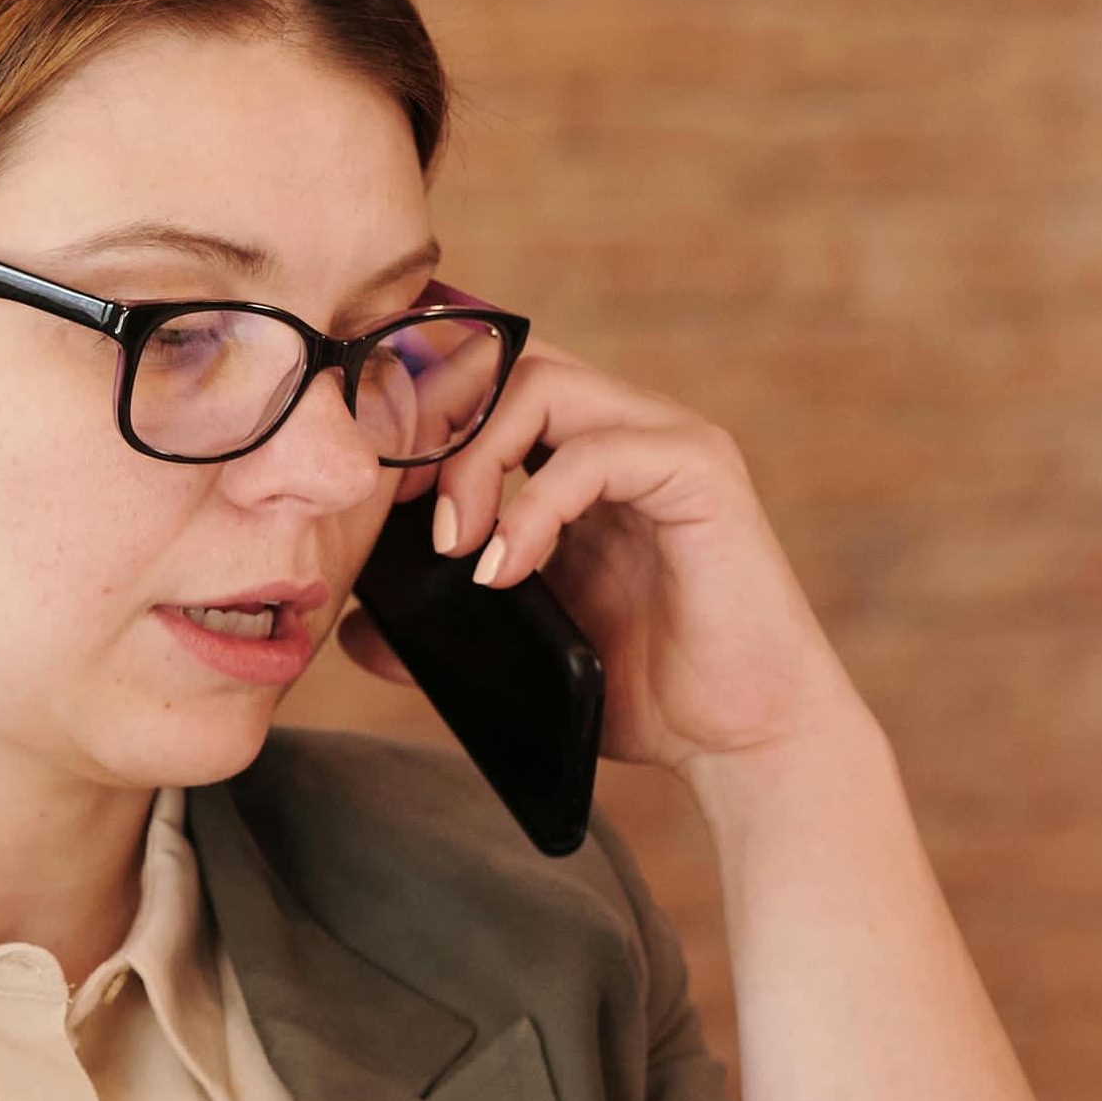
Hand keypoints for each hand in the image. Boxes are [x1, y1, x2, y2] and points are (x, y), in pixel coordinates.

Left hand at [338, 332, 855, 773]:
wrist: (743, 740)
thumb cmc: (647, 693)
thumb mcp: (522, 651)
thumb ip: (446, 628)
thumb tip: (358, 627)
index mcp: (585, 455)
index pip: (491, 382)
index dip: (422, 416)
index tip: (373, 491)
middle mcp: (628, 430)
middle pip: (507, 360)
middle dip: (435, 421)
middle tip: (398, 507)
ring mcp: (669, 443)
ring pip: (542, 385)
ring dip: (474, 458)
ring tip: (452, 546)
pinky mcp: (701, 474)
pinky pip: (592, 454)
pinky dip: (531, 507)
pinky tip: (505, 571)